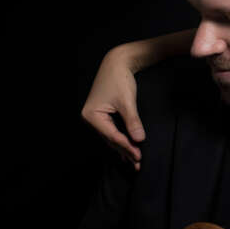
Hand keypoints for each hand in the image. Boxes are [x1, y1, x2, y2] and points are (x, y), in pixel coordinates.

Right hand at [81, 44, 145, 169]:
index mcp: (92, 115)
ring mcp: (95, 118)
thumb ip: (133, 121)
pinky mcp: (102, 116)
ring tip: (135, 162)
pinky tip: (125, 153)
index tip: (139, 156)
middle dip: (125, 151)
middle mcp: (90, 118)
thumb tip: (139, 139)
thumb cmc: (119, 79)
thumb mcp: (127, 101)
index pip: (111, 135)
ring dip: (123, 149)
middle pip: (110, 139)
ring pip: (111, 137)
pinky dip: (120, 141)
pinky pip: (112, 132)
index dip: (126, 147)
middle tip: (138, 164)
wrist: (116, 64)